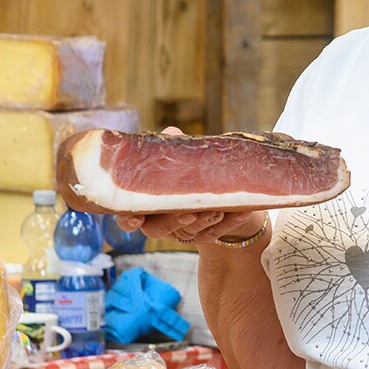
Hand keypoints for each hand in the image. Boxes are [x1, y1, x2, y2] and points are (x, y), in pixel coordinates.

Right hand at [114, 127, 270, 247]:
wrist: (216, 190)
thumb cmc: (186, 170)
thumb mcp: (178, 158)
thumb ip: (172, 149)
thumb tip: (171, 133)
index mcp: (145, 202)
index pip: (127, 216)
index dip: (127, 219)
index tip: (137, 217)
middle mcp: (160, 220)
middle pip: (158, 229)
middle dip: (174, 222)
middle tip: (190, 214)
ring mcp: (182, 231)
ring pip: (189, 233)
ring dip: (203, 223)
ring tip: (217, 210)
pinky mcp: (205, 235)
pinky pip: (215, 233)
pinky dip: (229, 224)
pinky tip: (241, 213)